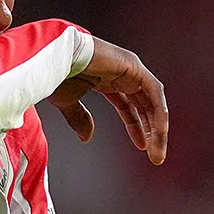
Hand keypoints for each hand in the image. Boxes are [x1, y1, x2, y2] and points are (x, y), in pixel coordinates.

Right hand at [48, 36, 168, 164]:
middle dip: (151, 131)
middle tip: (156, 156)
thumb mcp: (68, 102)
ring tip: (157, 152)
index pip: (128, 106)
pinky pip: (154, 92)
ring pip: (152, 101)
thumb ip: (79, 118)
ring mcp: (130, 68)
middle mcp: (122, 73)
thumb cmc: (56, 73)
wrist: (54, 57)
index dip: (135, 127)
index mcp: (106, 79)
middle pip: (144, 105)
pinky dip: (159, 111)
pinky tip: (159, 132)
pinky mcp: (134, 66)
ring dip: (158, 128)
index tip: (142, 147)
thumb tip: (86, 138)